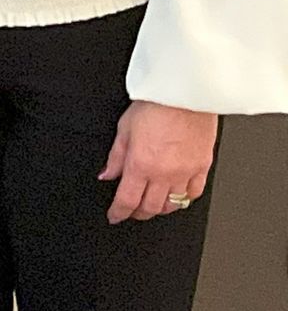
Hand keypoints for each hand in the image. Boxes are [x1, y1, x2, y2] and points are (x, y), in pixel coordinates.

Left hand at [99, 99, 216, 223]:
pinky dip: (184, 199)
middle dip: (138, 213)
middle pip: (150, 207)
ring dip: (160, 209)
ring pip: (173, 204)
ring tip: (151, 205)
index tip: (115, 216)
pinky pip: (195, 193)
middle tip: (131, 211)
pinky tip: (177, 196)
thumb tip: (107, 175)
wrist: (185, 94)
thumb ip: (116, 157)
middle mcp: (164, 173)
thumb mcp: (124, 129)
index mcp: (141, 165)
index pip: (127, 200)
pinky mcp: (203, 167)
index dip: (118, 213)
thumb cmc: (155, 105)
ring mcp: (186, 172)